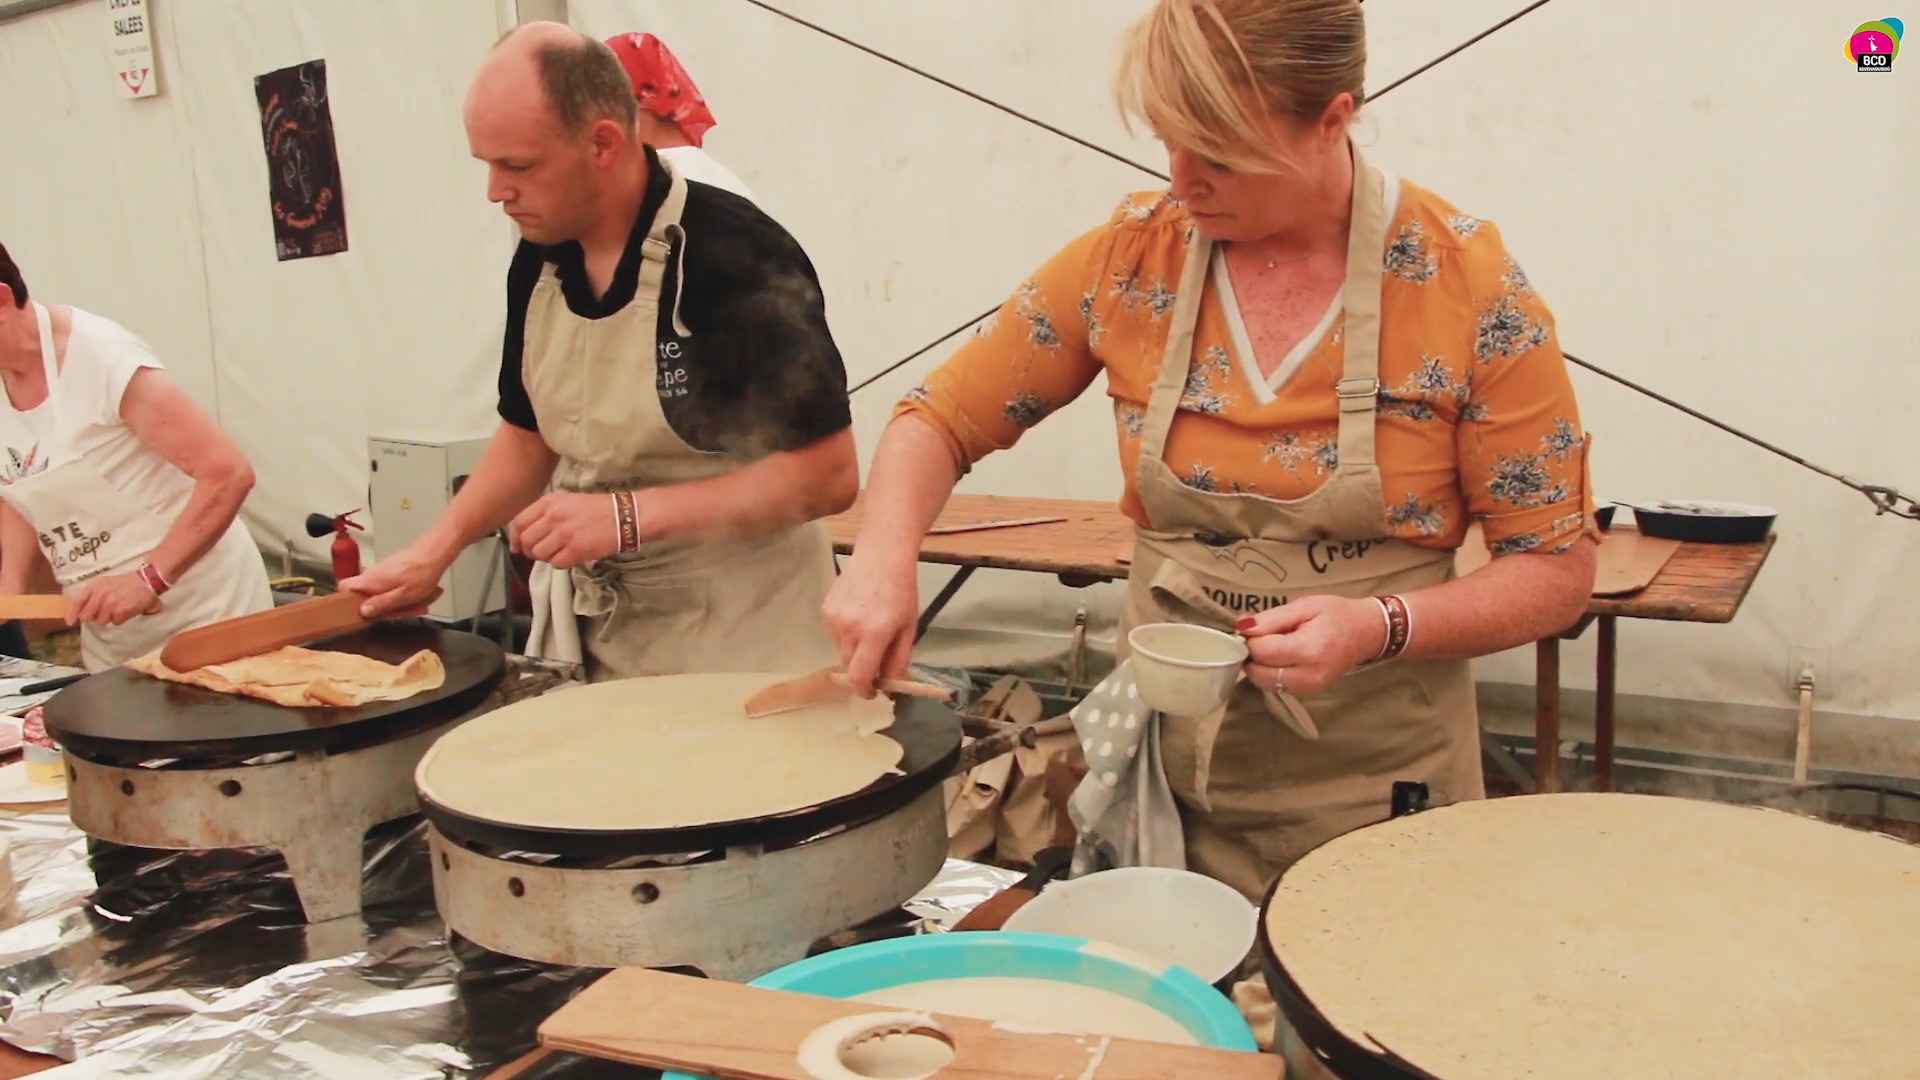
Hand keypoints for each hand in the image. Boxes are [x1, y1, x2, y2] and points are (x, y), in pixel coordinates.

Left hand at [67, 572, 162, 626]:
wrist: (146, 581)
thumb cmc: (124, 583)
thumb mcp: (103, 583)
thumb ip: (90, 594)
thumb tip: (79, 611)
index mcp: (94, 586)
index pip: (77, 601)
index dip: (72, 613)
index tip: (70, 622)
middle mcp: (100, 594)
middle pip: (86, 616)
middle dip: (93, 617)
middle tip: (101, 613)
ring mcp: (110, 603)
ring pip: (100, 621)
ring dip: (107, 618)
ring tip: (116, 609)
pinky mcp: (121, 611)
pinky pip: (115, 622)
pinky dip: (120, 619)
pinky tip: (125, 610)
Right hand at [340, 544, 447, 618]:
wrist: (434, 553)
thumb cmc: (421, 573)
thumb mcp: (403, 596)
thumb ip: (382, 604)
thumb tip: (363, 611)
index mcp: (370, 580)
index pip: (344, 587)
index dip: (346, 601)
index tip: (359, 613)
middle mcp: (372, 574)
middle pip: (364, 594)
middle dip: (378, 606)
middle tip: (395, 611)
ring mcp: (381, 571)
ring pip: (379, 591)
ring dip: (392, 601)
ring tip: (410, 604)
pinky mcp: (391, 570)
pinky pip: (390, 586)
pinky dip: (400, 593)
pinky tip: (414, 596)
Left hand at [508, 492, 618, 569]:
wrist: (625, 516)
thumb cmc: (596, 509)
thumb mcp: (567, 501)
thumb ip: (543, 514)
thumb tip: (520, 538)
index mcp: (550, 502)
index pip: (519, 522)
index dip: (514, 537)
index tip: (517, 545)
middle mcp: (554, 516)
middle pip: (526, 540)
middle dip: (530, 550)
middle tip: (541, 551)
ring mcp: (565, 533)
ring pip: (538, 554)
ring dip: (545, 557)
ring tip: (559, 552)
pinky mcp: (576, 549)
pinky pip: (555, 563)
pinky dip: (560, 563)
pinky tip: (570, 555)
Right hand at [821, 555, 918, 697]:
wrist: (881, 556)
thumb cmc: (901, 591)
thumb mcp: (909, 628)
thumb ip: (899, 660)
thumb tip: (890, 686)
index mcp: (875, 633)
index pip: (859, 675)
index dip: (864, 690)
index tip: (872, 692)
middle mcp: (850, 627)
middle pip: (849, 665)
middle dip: (862, 668)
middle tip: (877, 658)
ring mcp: (834, 618)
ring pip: (841, 650)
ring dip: (854, 650)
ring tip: (869, 628)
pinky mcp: (825, 610)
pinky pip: (834, 634)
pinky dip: (846, 634)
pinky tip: (858, 616)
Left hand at [1235, 595, 1387, 695]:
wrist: (1367, 633)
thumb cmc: (1337, 614)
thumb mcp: (1304, 606)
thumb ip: (1271, 618)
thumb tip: (1241, 626)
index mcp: (1308, 649)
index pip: (1261, 651)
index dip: (1250, 638)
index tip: (1254, 625)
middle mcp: (1308, 675)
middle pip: (1258, 672)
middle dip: (1251, 654)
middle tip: (1260, 636)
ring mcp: (1308, 688)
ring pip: (1263, 682)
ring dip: (1258, 665)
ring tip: (1272, 645)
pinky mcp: (1307, 692)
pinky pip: (1275, 685)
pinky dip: (1269, 672)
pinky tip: (1279, 656)